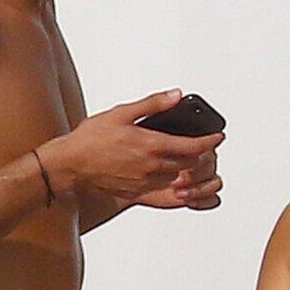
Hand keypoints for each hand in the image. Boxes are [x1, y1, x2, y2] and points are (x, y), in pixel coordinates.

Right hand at [43, 91, 223, 204]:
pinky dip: (172, 182)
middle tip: (204, 147)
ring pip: (179, 178)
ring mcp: (145, 182)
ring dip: (187, 170)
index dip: (209, 142)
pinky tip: (169, 174)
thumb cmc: (91, 139)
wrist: (71, 165)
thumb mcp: (122, 113)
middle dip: (201, 156)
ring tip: (188, 159)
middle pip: (190, 164)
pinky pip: (163, 190)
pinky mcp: (138, 193)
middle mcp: (152, 167)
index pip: (191, 147)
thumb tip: (175, 96)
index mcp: (150, 145)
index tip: (218, 137)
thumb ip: (153, 104)